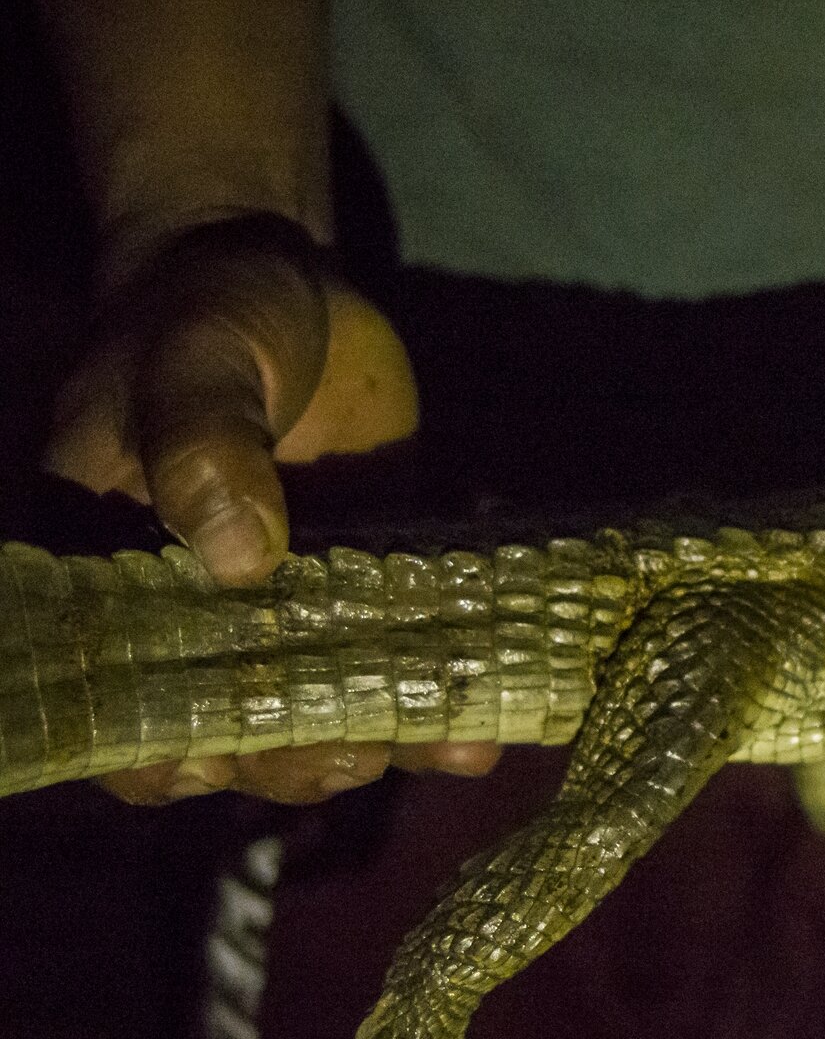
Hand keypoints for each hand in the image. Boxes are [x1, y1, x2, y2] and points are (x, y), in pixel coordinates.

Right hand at [46, 212, 500, 802]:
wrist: (283, 280)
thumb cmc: (203, 314)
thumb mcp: (195, 363)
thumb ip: (201, 448)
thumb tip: (240, 556)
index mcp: (113, 583)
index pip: (121, 706)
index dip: (164, 750)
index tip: (222, 758)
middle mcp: (198, 620)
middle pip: (238, 734)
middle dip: (297, 757)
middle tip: (358, 753)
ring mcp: (292, 615)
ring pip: (331, 716)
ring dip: (389, 741)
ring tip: (456, 745)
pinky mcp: (375, 592)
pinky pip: (405, 664)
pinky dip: (447, 698)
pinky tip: (496, 719)